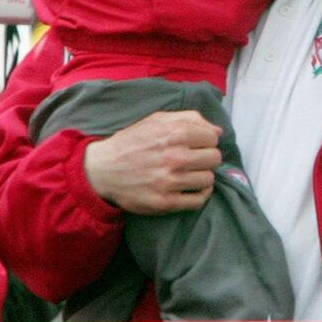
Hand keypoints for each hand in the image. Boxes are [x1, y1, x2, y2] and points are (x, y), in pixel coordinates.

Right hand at [83, 110, 222, 214]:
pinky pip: (198, 200)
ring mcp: (170, 181)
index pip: (212, 138)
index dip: (207, 140)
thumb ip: (190, 118)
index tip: (199, 144)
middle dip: (208, 158)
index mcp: (174, 133)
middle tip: (196, 160)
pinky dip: (200, 195)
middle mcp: (175, 156)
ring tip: (191, 174)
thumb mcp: (157, 119)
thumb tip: (217, 130)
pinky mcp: (165, 202)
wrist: (103, 169)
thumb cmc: (133, 141)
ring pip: (208, 180)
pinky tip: (191, 188)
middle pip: (214, 159)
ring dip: (203, 176)